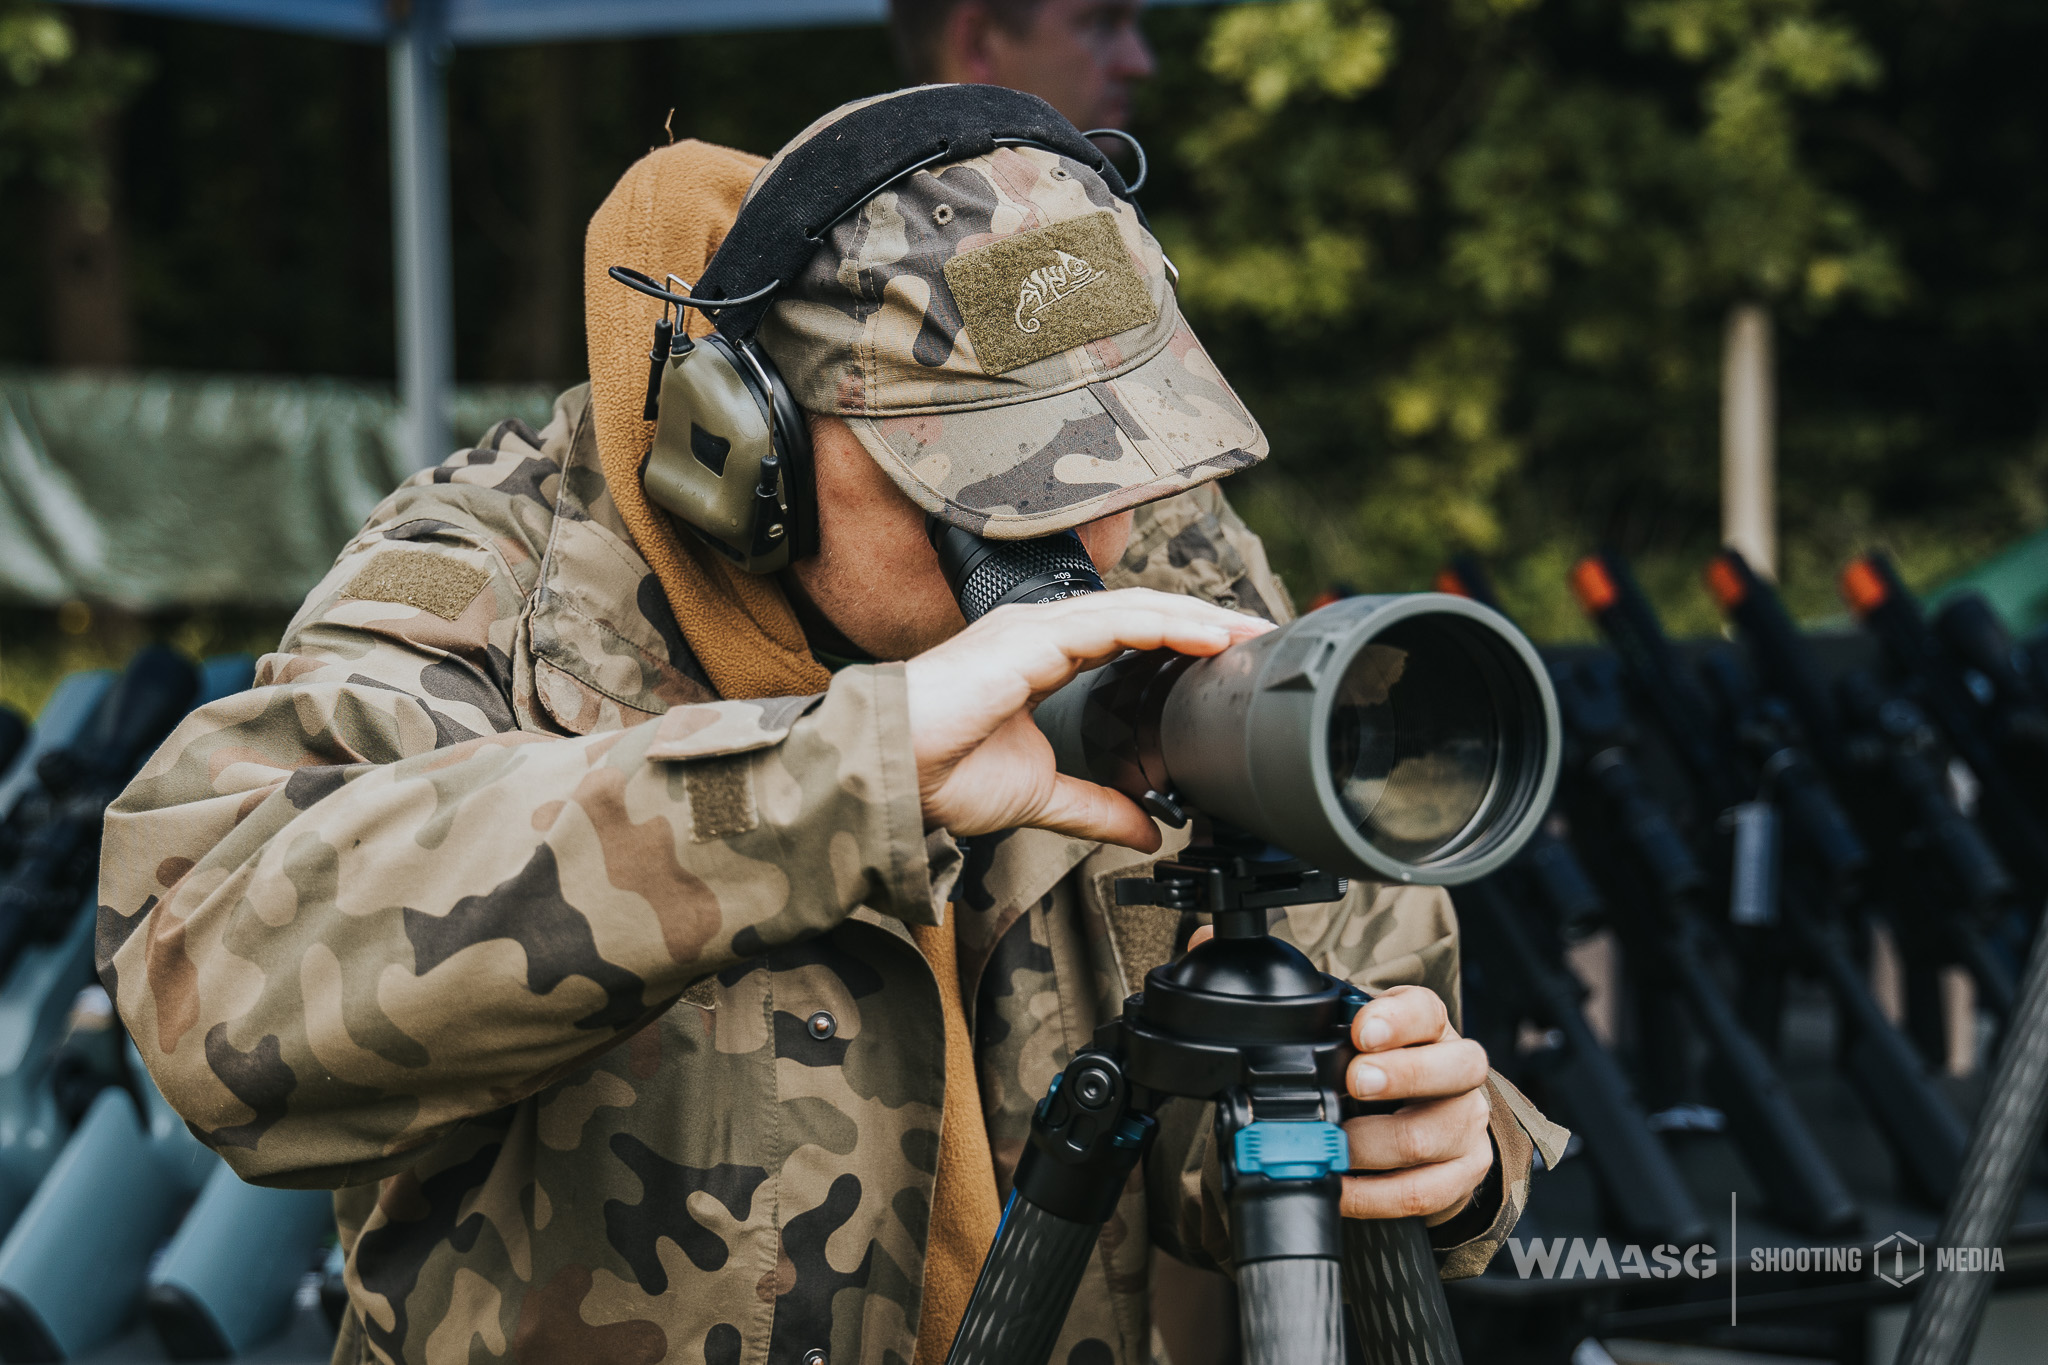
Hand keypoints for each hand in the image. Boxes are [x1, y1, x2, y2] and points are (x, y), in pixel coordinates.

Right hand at [903, 589, 1269, 848]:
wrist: (892, 775)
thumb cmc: (941, 776)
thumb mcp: (1043, 797)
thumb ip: (1097, 807)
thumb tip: (1148, 831)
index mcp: (1042, 658)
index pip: (1128, 635)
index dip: (1181, 641)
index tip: (1230, 660)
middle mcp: (1043, 632)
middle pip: (1143, 613)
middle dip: (1205, 623)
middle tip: (1260, 638)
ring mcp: (1038, 628)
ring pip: (1137, 608)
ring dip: (1199, 619)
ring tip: (1248, 632)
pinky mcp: (1034, 637)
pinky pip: (1115, 622)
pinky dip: (1168, 626)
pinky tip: (1209, 637)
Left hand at [1181, 933, 1492, 1224]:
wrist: (1423, 1131)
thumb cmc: (1371, 1070)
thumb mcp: (1336, 1030)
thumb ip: (1279, 992)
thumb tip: (1205, 941)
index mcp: (1425, 1026)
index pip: (1426, 1009)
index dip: (1397, 1018)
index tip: (1361, 1030)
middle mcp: (1457, 1070)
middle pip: (1455, 1066)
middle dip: (1403, 1074)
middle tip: (1354, 1081)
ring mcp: (1465, 1123)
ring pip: (1435, 1133)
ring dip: (1377, 1144)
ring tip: (1337, 1145)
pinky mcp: (1462, 1174)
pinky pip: (1425, 1191)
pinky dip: (1378, 1195)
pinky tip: (1343, 1189)